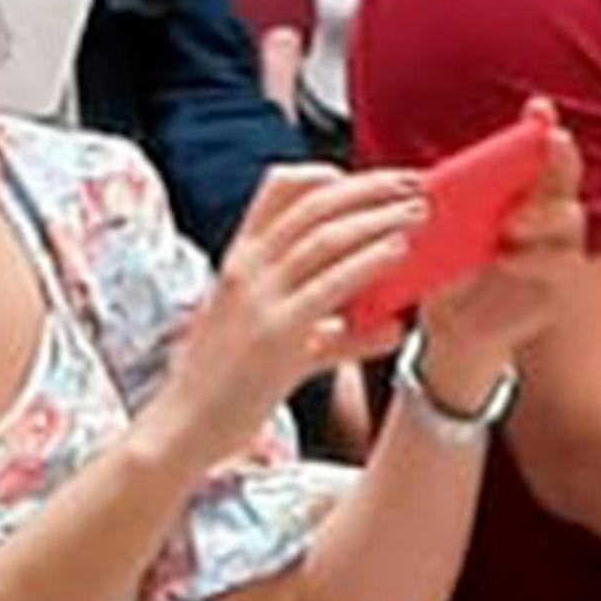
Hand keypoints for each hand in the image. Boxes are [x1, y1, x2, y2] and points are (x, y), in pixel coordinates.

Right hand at [163, 165, 420, 428]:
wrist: (184, 426)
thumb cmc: (226, 385)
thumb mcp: (275, 341)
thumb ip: (332, 329)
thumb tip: (390, 327)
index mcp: (240, 259)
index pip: (278, 189)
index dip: (328, 174)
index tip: (371, 182)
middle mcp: (247, 269)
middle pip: (313, 204)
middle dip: (370, 188)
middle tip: (413, 185)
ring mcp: (259, 300)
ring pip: (325, 238)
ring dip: (378, 219)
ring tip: (417, 213)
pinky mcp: (275, 336)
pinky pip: (329, 286)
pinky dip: (367, 262)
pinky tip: (397, 252)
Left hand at [402, 144, 590, 416]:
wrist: (454, 330)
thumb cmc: (450, 269)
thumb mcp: (441, 233)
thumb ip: (445, 209)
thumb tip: (423, 188)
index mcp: (521, 190)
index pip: (538, 150)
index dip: (542, 126)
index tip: (538, 107)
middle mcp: (547, 213)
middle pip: (565, 177)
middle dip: (559, 158)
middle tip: (550, 144)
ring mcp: (557, 248)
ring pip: (569, 220)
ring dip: (542, 215)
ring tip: (510, 223)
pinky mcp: (557, 286)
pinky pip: (559, 268)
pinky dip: (533, 261)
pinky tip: (509, 258)